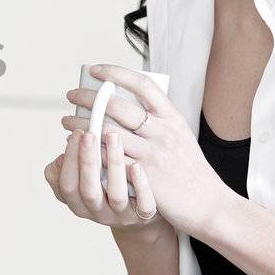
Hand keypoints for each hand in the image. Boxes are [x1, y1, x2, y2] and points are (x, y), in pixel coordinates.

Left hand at [58, 65, 230, 235]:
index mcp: (172, 118)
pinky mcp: (144, 176)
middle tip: (71, 96)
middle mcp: (163, 132)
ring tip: (66, 122)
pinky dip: (90, 151)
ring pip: (108, 132)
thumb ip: (157, 121)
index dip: (116, 73)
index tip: (95, 70)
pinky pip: (109, 160)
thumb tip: (123, 103)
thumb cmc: (190, 170)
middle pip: (118, 106)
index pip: (143, 85)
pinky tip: (77, 148)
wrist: (208, 203)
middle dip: (88, 98)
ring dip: (81, 125)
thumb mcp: (180, 136)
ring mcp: (153, 154)